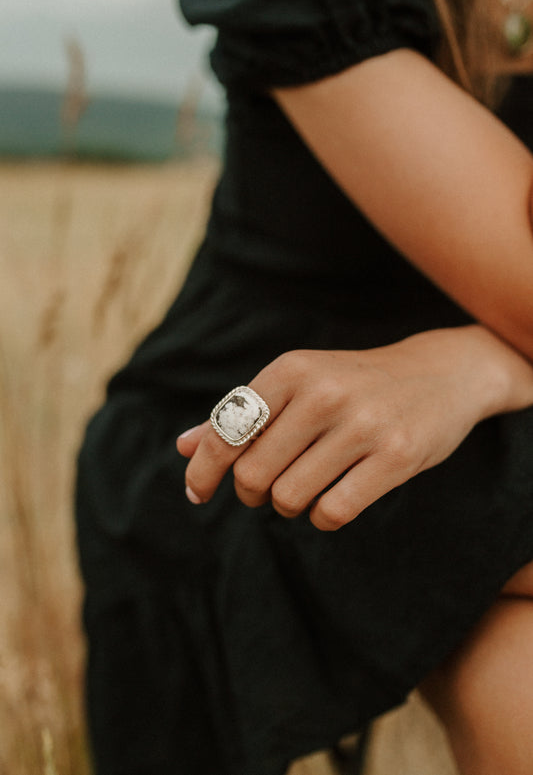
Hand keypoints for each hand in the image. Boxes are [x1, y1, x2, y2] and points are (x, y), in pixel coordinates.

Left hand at [177, 326, 532, 529]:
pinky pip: (332, 512)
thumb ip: (241, 414)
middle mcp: (324, 393)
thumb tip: (182, 447)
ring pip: (289, 498)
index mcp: (292, 369)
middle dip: (251, 492)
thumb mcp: (298, 384)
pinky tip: (331, 501)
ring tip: (303, 488)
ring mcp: (363, 425)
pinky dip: (322, 519)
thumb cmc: (354, 383)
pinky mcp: (396, 457)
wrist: (440, 373)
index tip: (197, 493)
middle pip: (253, 474)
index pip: (226, 431)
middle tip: (265, 488)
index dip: (203, 470)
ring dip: (288, 505)